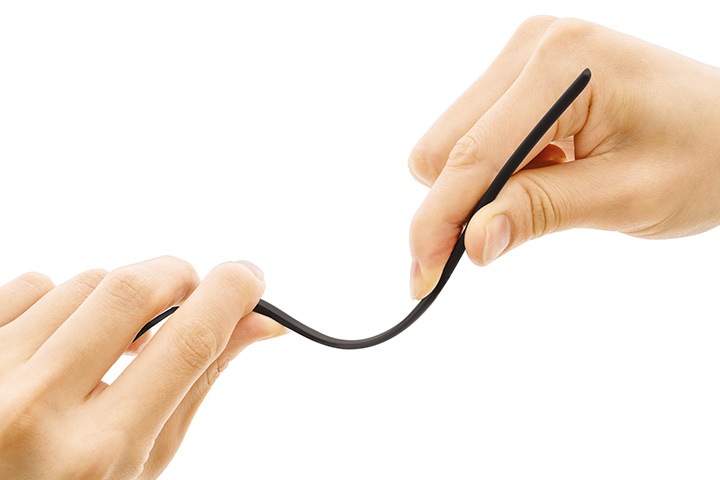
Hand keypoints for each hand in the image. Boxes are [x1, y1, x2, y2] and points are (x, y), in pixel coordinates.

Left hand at [0, 257, 285, 478]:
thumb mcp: (140, 462)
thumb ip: (196, 384)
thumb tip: (256, 323)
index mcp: (96, 455)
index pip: (186, 344)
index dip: (231, 296)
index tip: (249, 278)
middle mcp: (33, 411)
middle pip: (131, 290)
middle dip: (177, 276)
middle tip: (192, 291)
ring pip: (83, 283)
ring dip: (116, 299)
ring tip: (112, 340)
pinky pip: (33, 284)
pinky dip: (63, 300)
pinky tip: (63, 340)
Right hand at [408, 16, 719, 298]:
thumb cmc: (705, 155)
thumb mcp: (627, 196)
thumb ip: (540, 212)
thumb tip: (470, 243)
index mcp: (563, 63)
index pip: (474, 154)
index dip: (440, 221)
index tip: (423, 276)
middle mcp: (533, 46)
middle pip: (443, 147)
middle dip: (457, 206)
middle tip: (498, 241)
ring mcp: (524, 55)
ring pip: (449, 143)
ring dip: (479, 188)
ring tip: (549, 188)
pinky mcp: (522, 72)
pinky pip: (473, 133)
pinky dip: (493, 170)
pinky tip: (546, 168)